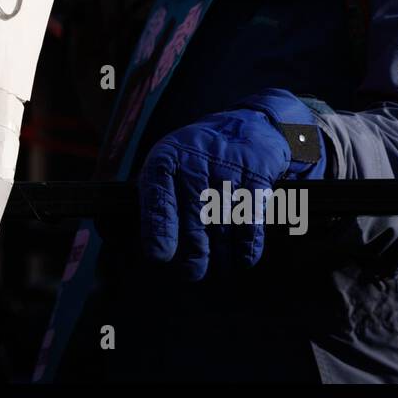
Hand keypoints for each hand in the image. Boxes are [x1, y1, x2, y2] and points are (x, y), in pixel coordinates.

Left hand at [137, 89, 325, 279]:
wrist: (245, 124)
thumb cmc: (197, 156)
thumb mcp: (169, 163)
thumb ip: (156, 197)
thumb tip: (140, 245)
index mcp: (166, 158)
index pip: (159, 195)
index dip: (159, 228)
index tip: (160, 256)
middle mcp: (196, 161)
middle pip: (194, 215)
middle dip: (194, 251)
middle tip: (192, 273)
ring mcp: (228, 168)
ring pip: (223, 222)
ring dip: (222, 253)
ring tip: (218, 269)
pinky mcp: (256, 177)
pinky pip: (252, 218)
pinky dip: (248, 244)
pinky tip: (244, 259)